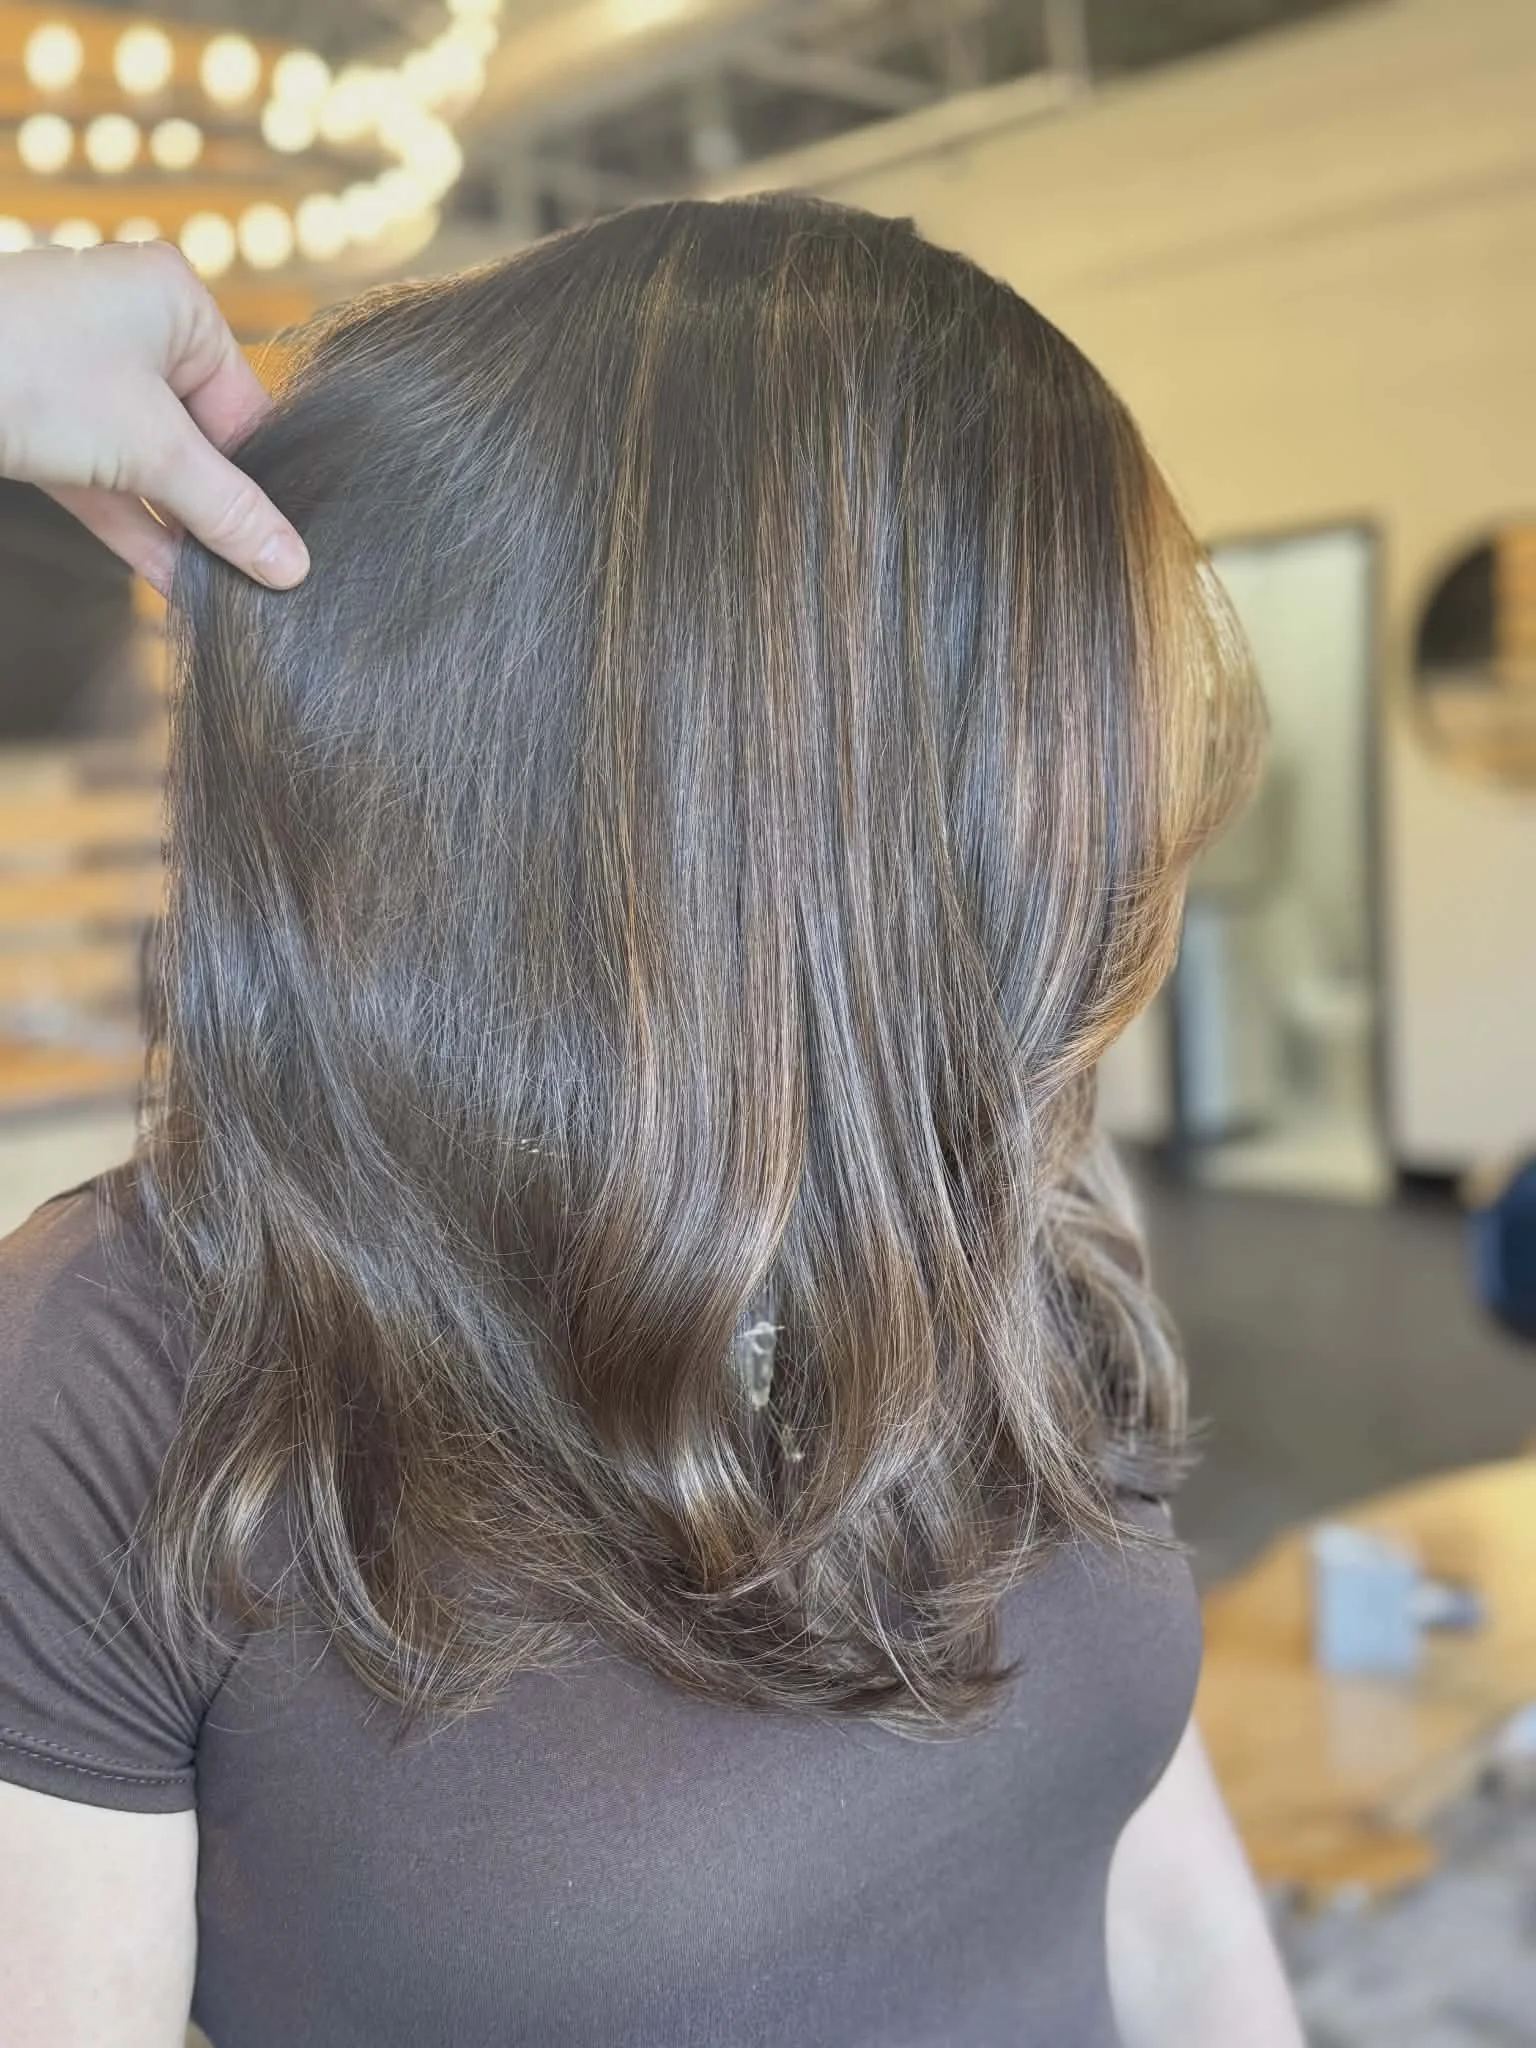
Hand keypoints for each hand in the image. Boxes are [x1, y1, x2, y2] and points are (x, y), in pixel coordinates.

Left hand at [0, 239, 308, 595]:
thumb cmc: (30, 373)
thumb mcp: (151, 451)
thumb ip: (227, 512)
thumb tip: (292, 566)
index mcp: (176, 303)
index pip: (248, 409)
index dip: (265, 484)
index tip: (288, 551)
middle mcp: (134, 327)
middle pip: (201, 441)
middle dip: (220, 514)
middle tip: (261, 581)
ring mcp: (83, 375)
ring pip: (152, 467)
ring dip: (182, 532)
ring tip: (226, 593)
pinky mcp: (43, 419)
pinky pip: (109, 481)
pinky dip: (136, 529)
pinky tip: (176, 584)